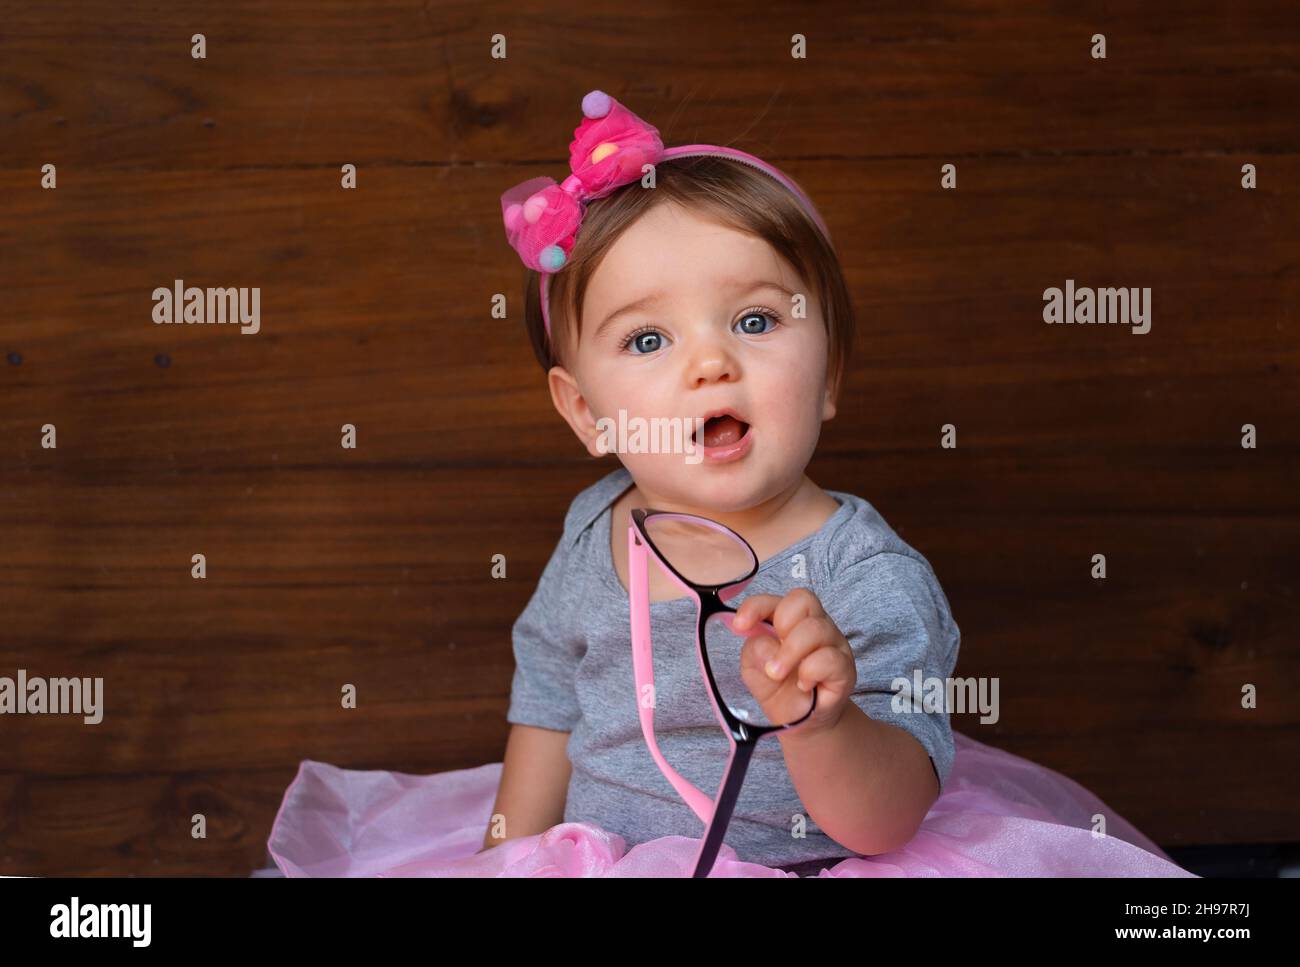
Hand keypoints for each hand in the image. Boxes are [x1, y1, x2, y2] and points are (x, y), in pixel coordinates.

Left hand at [730, 588, 855, 735]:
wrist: (801, 723)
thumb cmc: (779, 690)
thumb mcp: (754, 671)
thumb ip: (753, 652)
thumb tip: (763, 641)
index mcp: (789, 621)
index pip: (776, 600)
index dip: (756, 607)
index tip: (739, 625)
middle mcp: (814, 626)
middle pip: (803, 600)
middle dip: (781, 625)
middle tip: (771, 657)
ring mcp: (832, 644)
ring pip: (816, 628)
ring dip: (790, 653)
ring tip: (777, 674)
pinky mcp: (844, 667)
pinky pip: (829, 658)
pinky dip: (810, 672)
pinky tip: (803, 685)